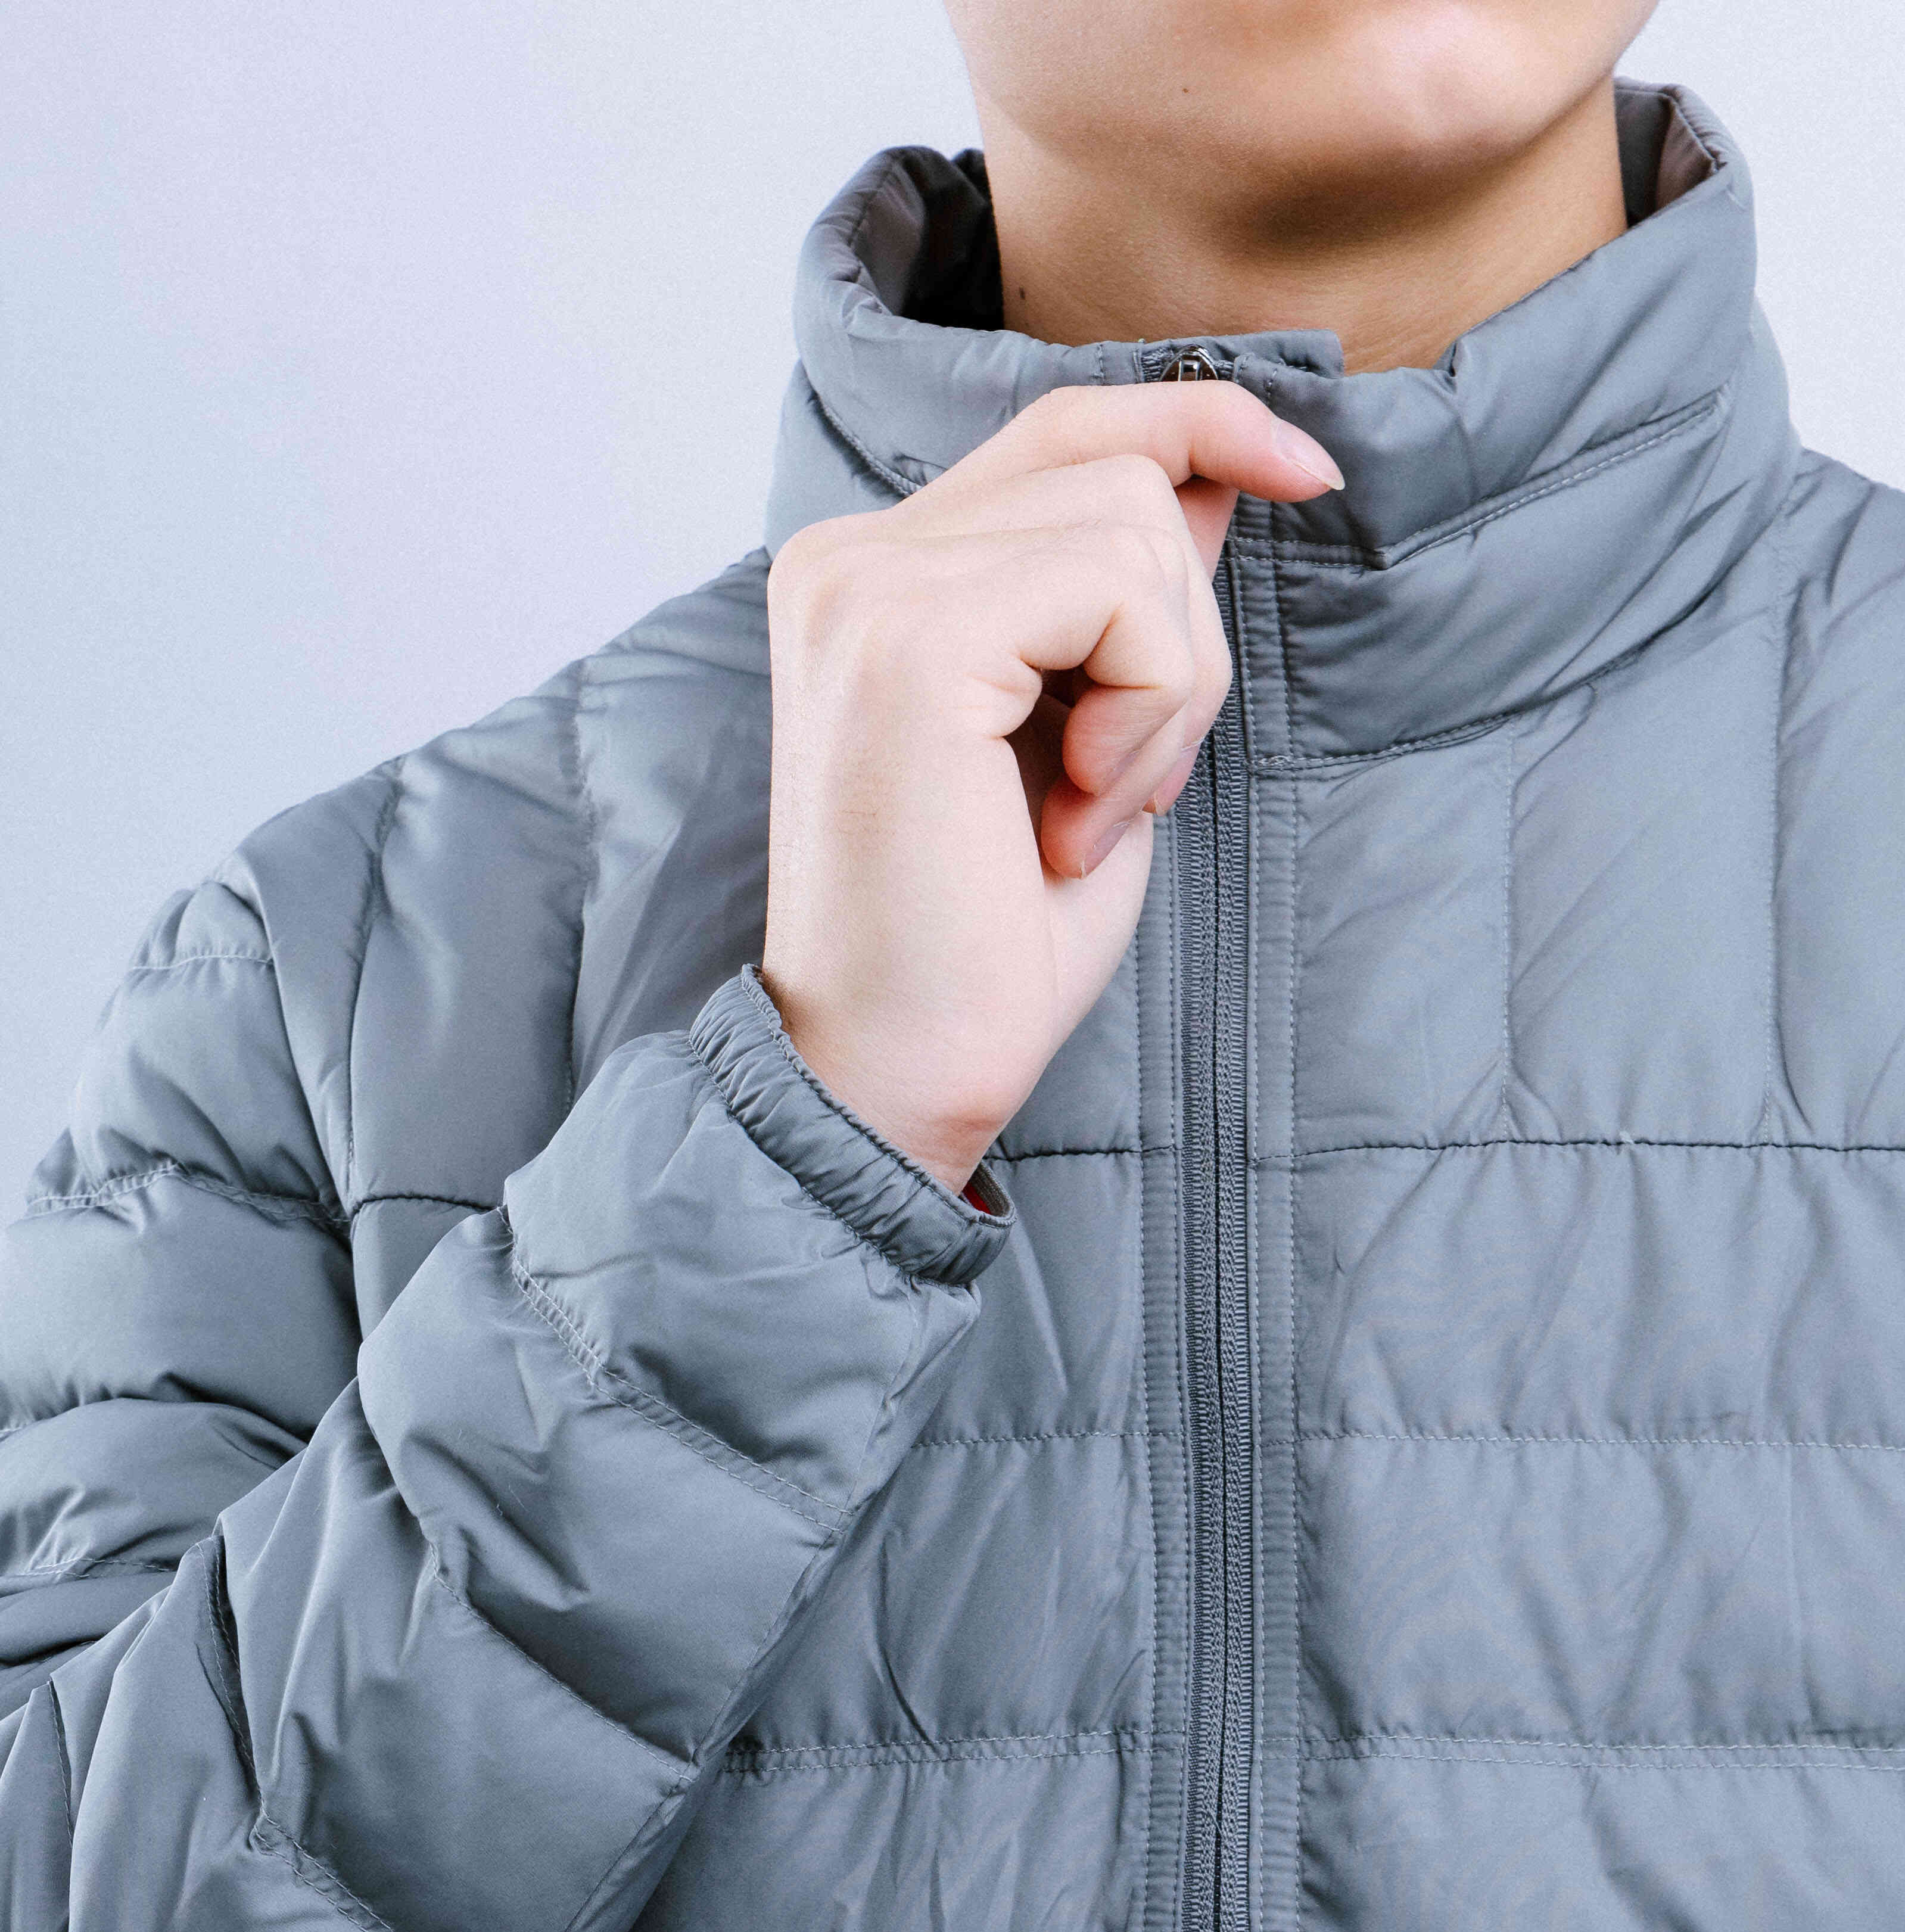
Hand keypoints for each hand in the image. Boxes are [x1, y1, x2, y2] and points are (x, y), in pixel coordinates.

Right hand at [758, 382, 1341, 1191]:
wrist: (892, 1078)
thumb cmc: (986, 941)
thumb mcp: (1087, 735)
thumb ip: (1122, 595)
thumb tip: (1222, 465)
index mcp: (872, 576)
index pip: (1064, 427)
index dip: (1200, 420)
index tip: (1312, 471)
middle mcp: (848, 559)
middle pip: (1117, 467)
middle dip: (1180, 634)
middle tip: (1120, 790)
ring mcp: (867, 587)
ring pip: (1134, 522)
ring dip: (1167, 688)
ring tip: (1088, 814)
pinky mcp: (909, 636)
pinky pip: (1120, 592)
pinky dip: (1147, 711)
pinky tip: (1072, 820)